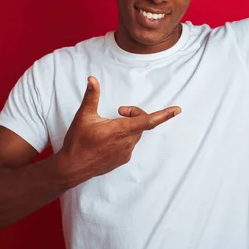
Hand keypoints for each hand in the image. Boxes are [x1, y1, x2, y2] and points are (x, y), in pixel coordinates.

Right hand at [58, 76, 180, 183]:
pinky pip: (130, 145)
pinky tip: (109, 138)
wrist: (72, 168)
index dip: (164, 115)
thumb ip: (91, 96)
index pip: (148, 121)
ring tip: (111, 125)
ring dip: (129, 126)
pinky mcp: (122, 160)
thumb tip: (92, 79)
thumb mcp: (84, 116)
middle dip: (134, 114)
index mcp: (120, 130)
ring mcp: (125, 153)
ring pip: (136, 134)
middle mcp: (126, 143)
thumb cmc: (78, 142)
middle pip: (142, 124)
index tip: (177, 110)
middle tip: (119, 111)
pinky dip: (125, 137)